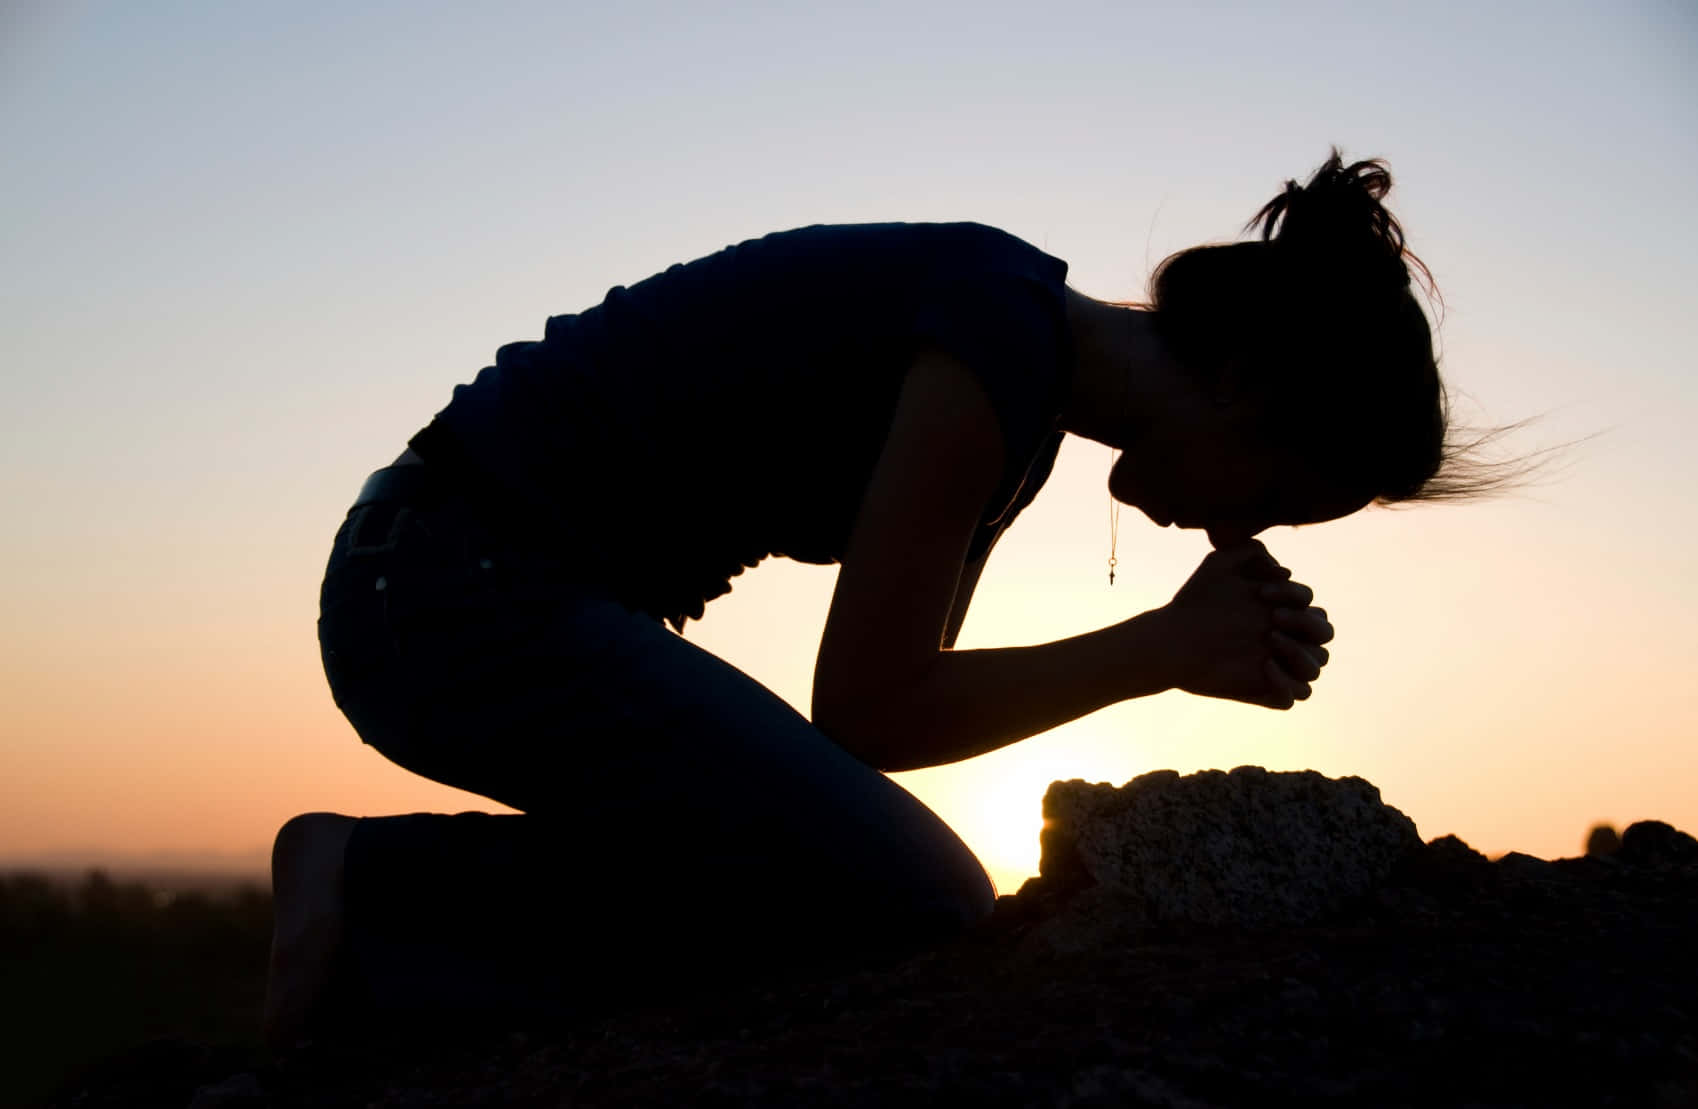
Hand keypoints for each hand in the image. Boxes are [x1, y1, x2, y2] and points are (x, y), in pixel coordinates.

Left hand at [1156, 540, 1333, 709]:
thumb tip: (1285, 572)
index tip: (1261, 593)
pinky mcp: (1263, 691)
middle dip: (1306, 624)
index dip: (1296, 597)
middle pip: (1325, 635)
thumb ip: (1252, 550)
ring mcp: (1276, 667)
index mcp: (1280, 611)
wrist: (1167, 639)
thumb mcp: (1219, 564)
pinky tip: (1264, 667)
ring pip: (1316, 667)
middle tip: (1273, 619)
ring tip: (1270, 643)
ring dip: (1301, 654)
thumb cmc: (1194, 601)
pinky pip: (1296, 696)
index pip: (1314, 606)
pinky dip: (1288, 684)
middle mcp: (1283, 640)